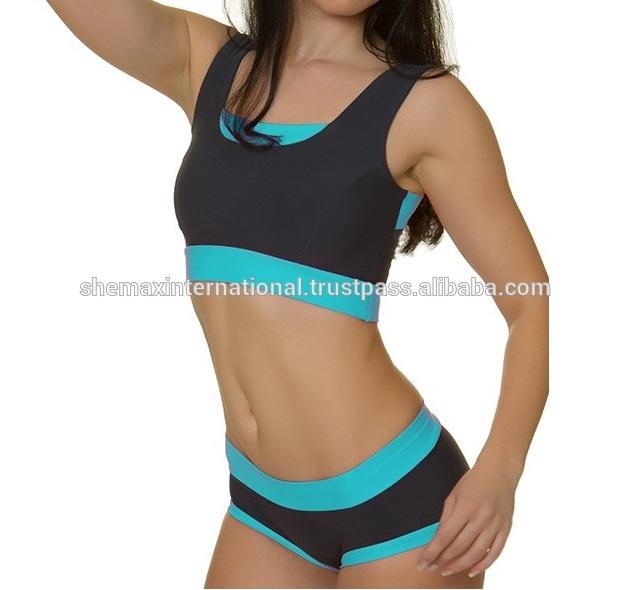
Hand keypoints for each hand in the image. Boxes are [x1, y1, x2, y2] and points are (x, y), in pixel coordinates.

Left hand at [416, 458, 515, 577]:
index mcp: (465, 506)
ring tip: (448, 570)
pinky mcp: (506, 528)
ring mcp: (495, 524)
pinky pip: (495, 552)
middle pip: (460, 546)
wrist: (499, 471)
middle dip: (443, 560)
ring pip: (477, 553)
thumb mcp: (454, 495)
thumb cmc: (472, 482)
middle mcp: (481, 517)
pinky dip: (483, 564)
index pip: (445, 536)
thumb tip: (437, 540)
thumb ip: (446, 517)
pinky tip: (471, 570)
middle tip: (432, 568)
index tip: (422, 562)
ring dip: (460, 565)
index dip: (432, 552)